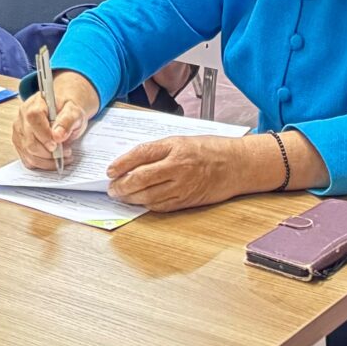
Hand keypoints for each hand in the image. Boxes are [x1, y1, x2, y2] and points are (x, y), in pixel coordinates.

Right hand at [12, 71, 99, 169]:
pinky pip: (27, 160)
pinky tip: (53, 160)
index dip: (44, 135)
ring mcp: (19, 132)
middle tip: (66, 152)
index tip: (57, 144)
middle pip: (29, 142)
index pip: (33, 120)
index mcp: (34, 105)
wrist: (62, 110)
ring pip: (28, 154)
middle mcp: (22, 118)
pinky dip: (41, 164)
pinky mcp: (20, 144)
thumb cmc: (66, 109)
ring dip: (47, 161)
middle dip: (49, 153)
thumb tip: (58, 136)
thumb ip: (67, 121)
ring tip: (62, 156)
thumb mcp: (74, 111)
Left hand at [105, 134, 260, 212]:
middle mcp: (178, 166)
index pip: (140, 154)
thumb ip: (158, 150)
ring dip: (131, 198)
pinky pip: (162, 205)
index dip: (121, 163)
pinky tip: (140, 202)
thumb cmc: (210, 149)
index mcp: (175, 146)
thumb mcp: (181, 140)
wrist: (237, 164)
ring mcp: (183, 185)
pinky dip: (147, 205)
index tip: (110, 170)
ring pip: (148, 196)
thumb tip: (131, 161)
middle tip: (111, 188)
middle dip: (122, 185)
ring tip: (121, 196)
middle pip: (141, 178)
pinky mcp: (188, 200)